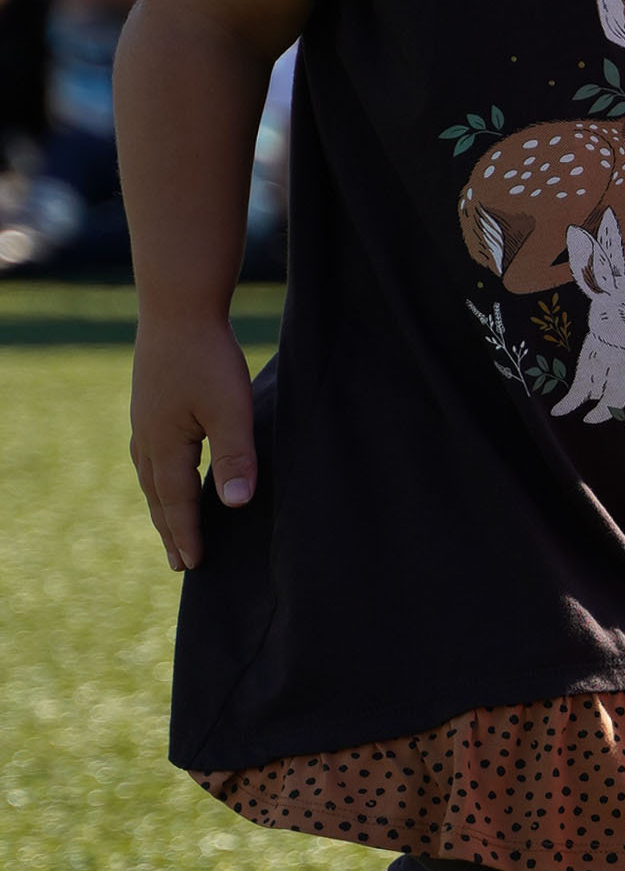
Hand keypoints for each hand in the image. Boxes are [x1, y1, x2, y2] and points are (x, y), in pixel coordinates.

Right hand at [130, 313, 256, 572]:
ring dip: (162, 506)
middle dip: (170, 530)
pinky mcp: (150, 403)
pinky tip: (165, 472)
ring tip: (170, 527)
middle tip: (180, 563)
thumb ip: (235, 457)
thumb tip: (235, 505)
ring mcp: (144, 419)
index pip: (177, 502)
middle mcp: (147, 437)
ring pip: (150, 476)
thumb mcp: (230, 408)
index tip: (195, 564)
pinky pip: (150, 454)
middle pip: (158, 496)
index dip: (188, 534)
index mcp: (165, 444)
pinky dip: (158, 477)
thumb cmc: (208, 355)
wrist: (178, 305)